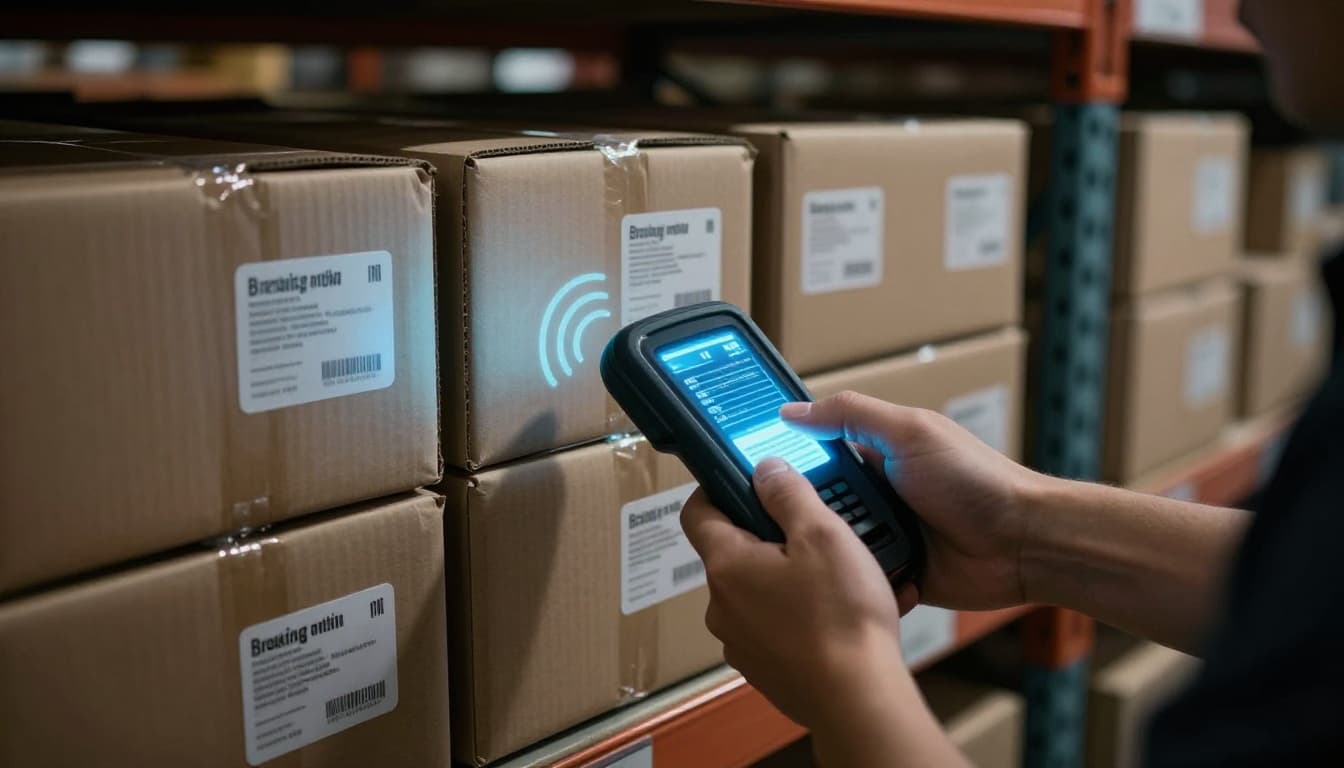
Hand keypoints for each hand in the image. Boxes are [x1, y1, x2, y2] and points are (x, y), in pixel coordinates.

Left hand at [681, 458, 912, 729]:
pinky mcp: (766, 668)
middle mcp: (722, 605)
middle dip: (773, 535)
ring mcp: (742, 641)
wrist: (860, 700)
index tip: (747, 479)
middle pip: (735, 552)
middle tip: (816, 527)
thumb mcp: (822, 534)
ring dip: (794, 577)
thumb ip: (789, 494)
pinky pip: (780, 626)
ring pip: (761, 590)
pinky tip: (846, 611)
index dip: (718, 488)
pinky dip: (805, 613)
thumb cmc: (841, 617)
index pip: (697, 511)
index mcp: (726, 565)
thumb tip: (764, 468)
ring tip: (843, 574)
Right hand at [783, 391, 1039, 610]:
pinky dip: (850, 578)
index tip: (748, 464)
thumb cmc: (978, 481)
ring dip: (827, 545)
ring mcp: (885, 535)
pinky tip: (837, 579)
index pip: (815, 451)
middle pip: (814, 501)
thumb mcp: (910, 432)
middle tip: (779, 517)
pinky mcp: (895, 573)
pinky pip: (856, 578)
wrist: (1023, 543)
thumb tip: (792, 409)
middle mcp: (876, 493)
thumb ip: (851, 415)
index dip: (784, 456)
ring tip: (810, 550)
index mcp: (875, 454)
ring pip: (830, 542)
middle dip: (802, 509)